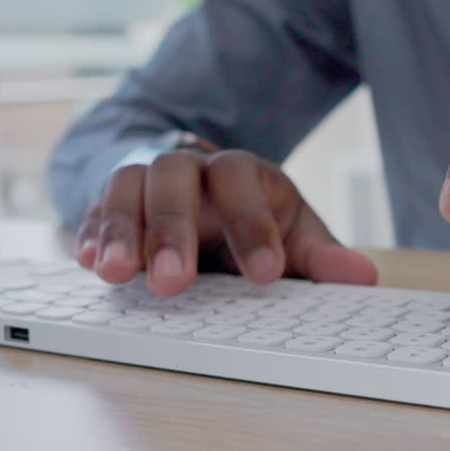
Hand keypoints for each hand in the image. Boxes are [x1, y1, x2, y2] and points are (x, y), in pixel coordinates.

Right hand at [75, 147, 377, 295]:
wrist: (198, 185)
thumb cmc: (249, 215)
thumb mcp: (291, 232)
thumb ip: (319, 256)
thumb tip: (362, 277)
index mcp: (240, 171)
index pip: (242, 181)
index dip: (252, 225)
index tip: (265, 275)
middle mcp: (187, 167)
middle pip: (173, 179)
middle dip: (172, 230)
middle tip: (173, 283)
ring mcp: (142, 181)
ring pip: (124, 187)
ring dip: (119, 230)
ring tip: (114, 273)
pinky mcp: (107, 204)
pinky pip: (90, 210)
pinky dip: (88, 234)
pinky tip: (86, 262)